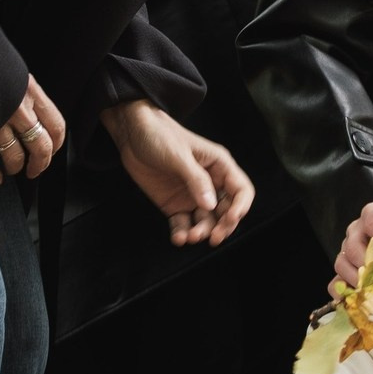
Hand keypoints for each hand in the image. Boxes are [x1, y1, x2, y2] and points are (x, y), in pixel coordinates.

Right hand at [0, 74, 66, 184]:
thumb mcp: (14, 73)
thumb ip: (25, 94)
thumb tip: (35, 115)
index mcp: (31, 92)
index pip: (56, 125)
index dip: (56, 144)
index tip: (52, 152)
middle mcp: (18, 108)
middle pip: (39, 145)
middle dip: (40, 163)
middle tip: (35, 170)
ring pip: (14, 155)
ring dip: (15, 166)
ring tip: (13, 169)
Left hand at [100, 99, 253, 245]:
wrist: (132, 135)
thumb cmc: (160, 136)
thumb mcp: (179, 156)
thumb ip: (196, 180)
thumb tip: (211, 205)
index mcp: (219, 166)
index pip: (240, 190)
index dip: (240, 207)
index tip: (230, 220)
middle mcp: (210, 182)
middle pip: (226, 210)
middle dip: (222, 226)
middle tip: (212, 238)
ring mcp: (193, 195)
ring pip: (206, 220)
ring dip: (202, 231)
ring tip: (190, 236)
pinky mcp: (175, 204)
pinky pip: (183, 223)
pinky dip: (182, 233)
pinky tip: (178, 237)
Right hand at [331, 188, 372, 294]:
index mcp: (371, 213)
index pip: (372, 222)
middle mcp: (355, 230)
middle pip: (354, 248)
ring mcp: (347, 249)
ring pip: (341, 264)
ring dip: (360, 280)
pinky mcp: (346, 267)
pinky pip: (334, 281)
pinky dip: (342, 292)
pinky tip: (358, 299)